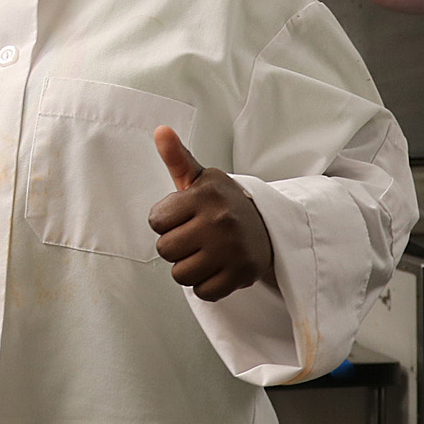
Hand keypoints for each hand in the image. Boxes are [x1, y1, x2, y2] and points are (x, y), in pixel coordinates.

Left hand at [146, 128, 275, 301]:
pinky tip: (217, 267)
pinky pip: (203, 292)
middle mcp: (220, 220)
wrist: (267, 227)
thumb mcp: (202, 179)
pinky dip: (206, 285)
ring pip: (181, 275)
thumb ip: (177, 158)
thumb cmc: (222, 204)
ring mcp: (232, 249)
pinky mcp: (242, 274)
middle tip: (195, 237)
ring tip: (205, 253)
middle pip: (165, 250)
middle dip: (176, 247)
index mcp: (205, 194)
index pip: (155, 221)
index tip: (184, 217)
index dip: (166, 222)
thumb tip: (160, 131)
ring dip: (189, 268)